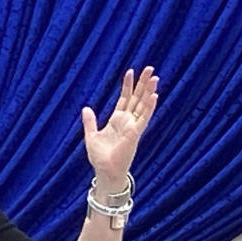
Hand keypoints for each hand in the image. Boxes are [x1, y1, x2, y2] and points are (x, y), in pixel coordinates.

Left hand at [81, 66, 158, 190]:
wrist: (105, 172)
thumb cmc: (100, 157)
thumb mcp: (91, 136)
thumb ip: (90, 122)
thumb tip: (86, 108)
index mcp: (117, 120)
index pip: (125, 99)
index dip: (128, 86)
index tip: (131, 71)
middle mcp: (127, 121)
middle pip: (137, 98)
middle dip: (143, 84)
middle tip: (150, 68)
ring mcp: (133, 126)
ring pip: (143, 105)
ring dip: (149, 92)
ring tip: (154, 77)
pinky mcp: (135, 134)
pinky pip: (143, 118)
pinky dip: (149, 107)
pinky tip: (154, 96)